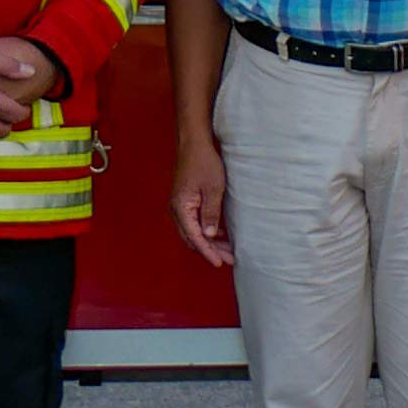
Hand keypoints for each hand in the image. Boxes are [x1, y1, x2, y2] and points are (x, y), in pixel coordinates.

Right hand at [170, 141, 231, 268]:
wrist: (194, 144)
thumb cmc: (204, 163)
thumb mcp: (213, 189)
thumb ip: (211, 213)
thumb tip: (210, 236)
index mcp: (181, 208)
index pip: (195, 237)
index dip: (208, 252)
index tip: (220, 263)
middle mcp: (177, 210)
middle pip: (193, 238)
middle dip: (211, 250)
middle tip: (230, 259)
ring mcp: (180, 206)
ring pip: (194, 232)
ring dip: (210, 242)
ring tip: (228, 250)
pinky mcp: (186, 202)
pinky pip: (195, 223)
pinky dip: (208, 231)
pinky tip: (221, 235)